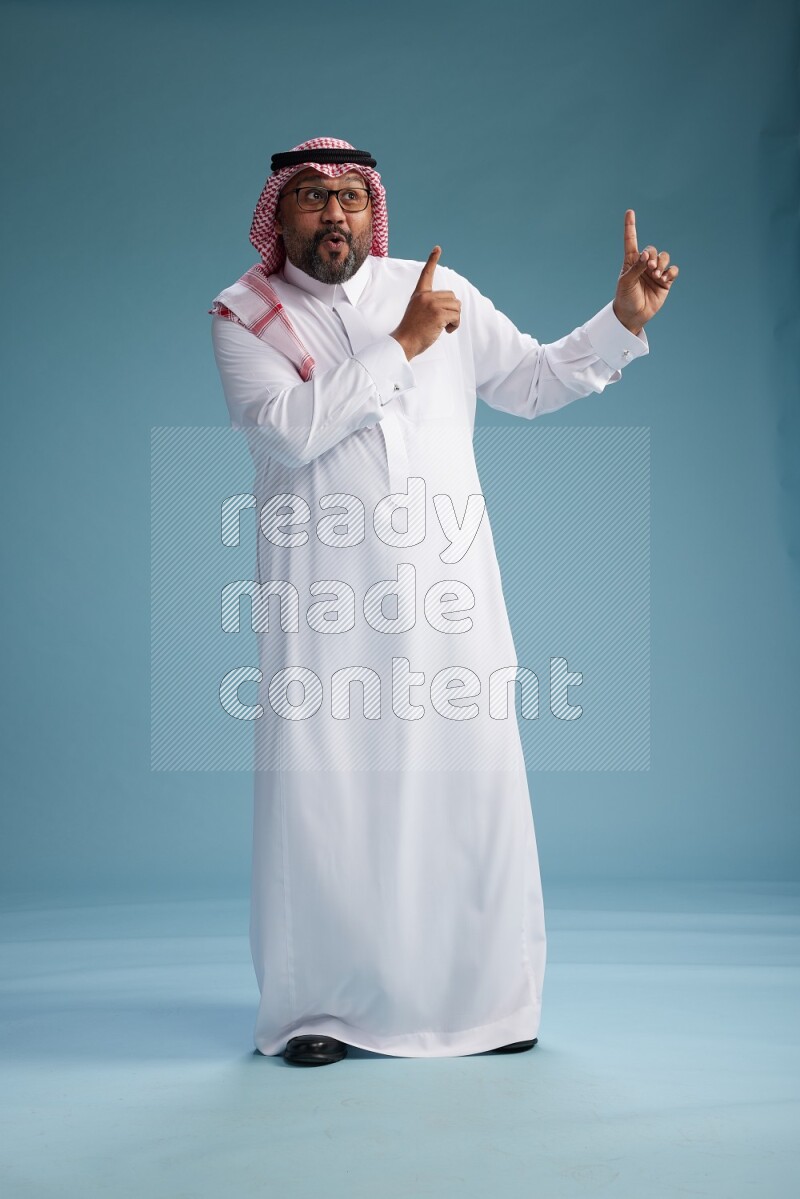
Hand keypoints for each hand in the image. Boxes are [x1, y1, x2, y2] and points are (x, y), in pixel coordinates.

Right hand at [390, 246, 461, 359]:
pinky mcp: (438, 314)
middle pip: (452, 296)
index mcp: (419, 294)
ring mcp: (432, 304)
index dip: (432, 260)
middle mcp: (426, 296)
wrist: (404, 342)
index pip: (426, 274)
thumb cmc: (412, 332)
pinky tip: (447, 331)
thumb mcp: (418, 312)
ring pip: (457, 306)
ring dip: (455, 319)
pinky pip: (456, 316)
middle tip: (445, 322)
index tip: (437, 248)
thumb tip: (454, 305)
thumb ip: (431, 304)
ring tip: (445, 327)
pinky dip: (455, 325)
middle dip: (453, 310)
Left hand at [612, 210, 678, 334]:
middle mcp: (643, 265)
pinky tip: (664, 279)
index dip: (630, 226)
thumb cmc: (625, 298)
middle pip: (652, 249)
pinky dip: (670, 272)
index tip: (629, 212)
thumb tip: (646, 255)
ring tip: (656, 275)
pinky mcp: (665, 282)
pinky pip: (672, 270)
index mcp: (630, 262)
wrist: (632, 315)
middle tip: (649, 268)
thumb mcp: (626, 282)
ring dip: (662, 263)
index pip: (631, 241)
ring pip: (664, 257)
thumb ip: (636, 267)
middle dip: (652, 256)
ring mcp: (655, 272)